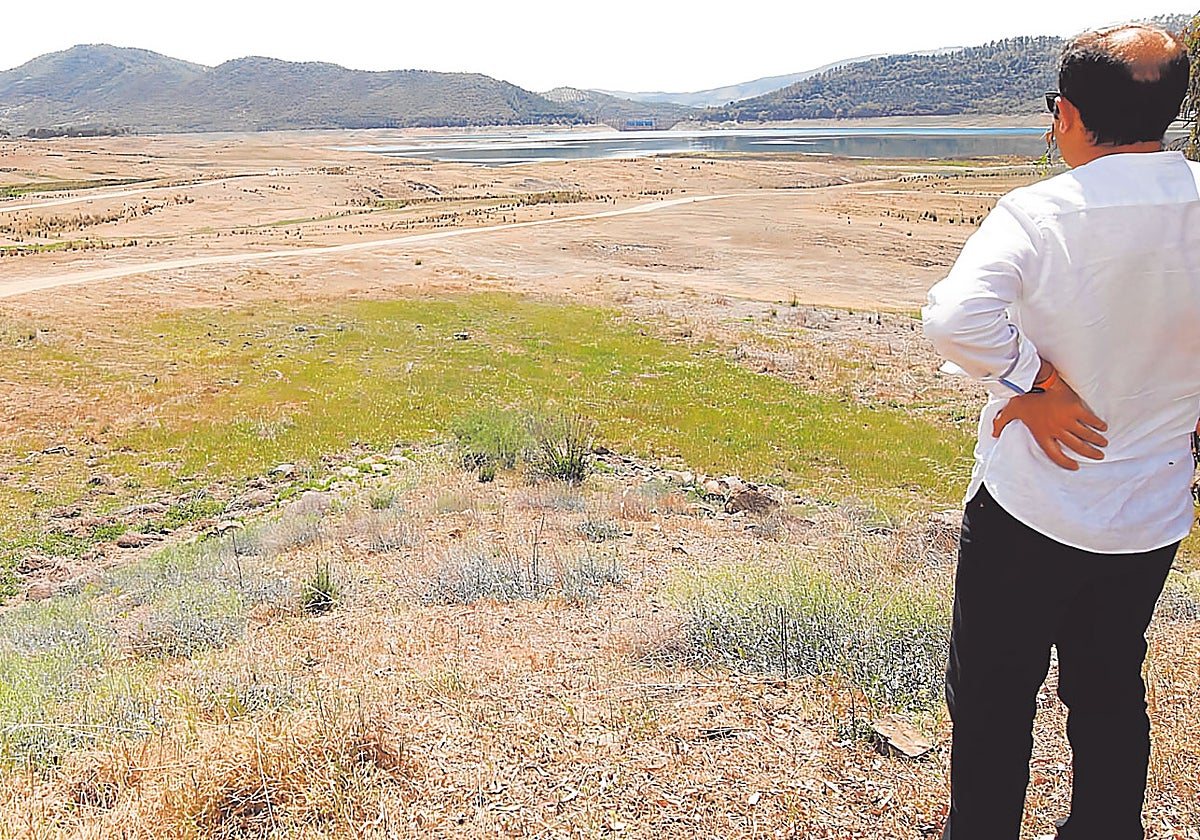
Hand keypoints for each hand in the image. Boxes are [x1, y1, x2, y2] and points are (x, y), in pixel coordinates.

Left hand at [992, 377, 1106, 470]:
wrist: (1034, 381)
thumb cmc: (1022, 397)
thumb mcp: (1010, 412)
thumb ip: (1001, 424)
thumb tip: (993, 435)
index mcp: (1042, 434)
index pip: (1055, 454)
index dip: (1065, 462)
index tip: (1074, 466)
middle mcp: (1056, 430)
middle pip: (1076, 446)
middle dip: (1089, 453)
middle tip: (1098, 456)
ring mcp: (1067, 420)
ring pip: (1086, 435)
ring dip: (1096, 440)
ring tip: (1103, 444)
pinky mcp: (1076, 409)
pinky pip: (1090, 420)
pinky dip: (1098, 424)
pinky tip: (1103, 427)